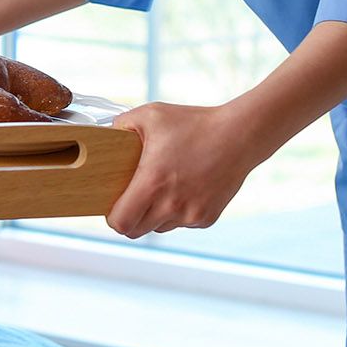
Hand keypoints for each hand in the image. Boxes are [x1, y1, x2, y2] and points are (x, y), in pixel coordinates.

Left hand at [107, 102, 258, 238]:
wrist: (239, 135)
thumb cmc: (195, 123)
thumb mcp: (150, 115)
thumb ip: (121, 125)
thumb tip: (106, 137)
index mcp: (152, 182)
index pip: (121, 223)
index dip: (112, 217)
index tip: (113, 205)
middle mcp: (172, 205)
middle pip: (136, 231)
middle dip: (130, 217)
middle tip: (132, 197)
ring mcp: (191, 215)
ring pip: (159, 227)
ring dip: (154, 214)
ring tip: (163, 187)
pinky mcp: (206, 218)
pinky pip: (181, 223)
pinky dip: (177, 212)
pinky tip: (184, 187)